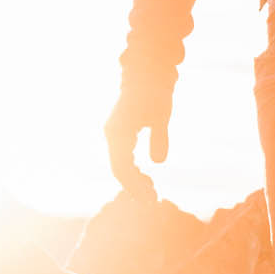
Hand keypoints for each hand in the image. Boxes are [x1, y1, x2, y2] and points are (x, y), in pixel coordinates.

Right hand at [105, 76, 172, 193]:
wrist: (146, 73)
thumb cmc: (155, 92)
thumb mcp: (161, 116)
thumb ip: (159, 138)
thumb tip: (158, 162)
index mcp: (119, 132)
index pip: (121, 167)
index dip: (133, 185)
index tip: (148, 198)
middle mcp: (112, 134)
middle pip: (118, 169)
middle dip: (134, 186)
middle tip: (152, 200)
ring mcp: (114, 133)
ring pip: (119, 164)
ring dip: (133, 180)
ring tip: (151, 191)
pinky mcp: (120, 132)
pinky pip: (122, 157)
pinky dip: (133, 169)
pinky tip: (146, 178)